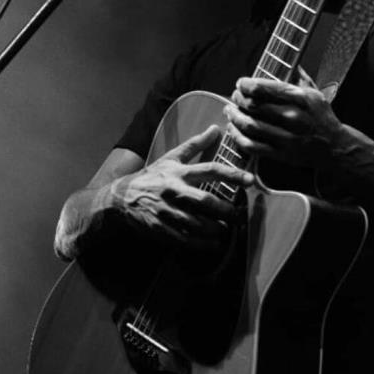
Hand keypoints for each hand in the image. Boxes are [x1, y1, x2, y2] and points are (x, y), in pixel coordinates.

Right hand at [113, 125, 252, 248]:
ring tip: (227, 231)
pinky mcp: (160, 229)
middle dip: (227, 211)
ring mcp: (166, 211)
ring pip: (197, 223)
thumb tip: (215, 129)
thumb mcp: (171, 158)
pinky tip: (213, 245)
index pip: (210, 170)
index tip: (251, 180)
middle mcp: (174, 191)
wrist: (122, 198)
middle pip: (206, 201)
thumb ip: (195, 145)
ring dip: (216, 230)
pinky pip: (185, 239)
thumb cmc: (152, 177)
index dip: (232, 175)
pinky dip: (202, 244)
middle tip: (240, 216)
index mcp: (179, 173)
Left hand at [226, 70, 345, 169]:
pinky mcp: (281, 154)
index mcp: (299, 98)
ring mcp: (286, 137)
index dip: (245, 84)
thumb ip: (301, 78)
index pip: (262, 88)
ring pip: (248, 125)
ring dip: (234, 117)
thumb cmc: (323, 118)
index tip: (241, 84)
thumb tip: (293, 62)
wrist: (335, 147)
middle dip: (237, 99)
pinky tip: (234, 129)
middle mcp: (292, 116)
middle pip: (252, 105)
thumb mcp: (316, 93)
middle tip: (234, 97)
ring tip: (230, 111)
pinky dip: (237, 136)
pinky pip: (251, 145)